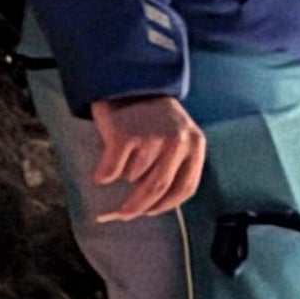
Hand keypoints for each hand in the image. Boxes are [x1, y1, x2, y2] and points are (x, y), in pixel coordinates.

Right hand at [81, 96, 205, 219]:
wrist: (128, 83)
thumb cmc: (151, 118)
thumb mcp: (176, 137)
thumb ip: (172, 165)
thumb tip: (148, 206)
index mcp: (196, 145)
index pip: (186, 187)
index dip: (166, 205)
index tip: (151, 213)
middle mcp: (178, 142)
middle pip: (158, 189)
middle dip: (139, 207)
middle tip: (123, 214)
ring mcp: (152, 138)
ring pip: (133, 177)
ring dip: (124, 174)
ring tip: (123, 156)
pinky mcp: (125, 136)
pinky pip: (112, 171)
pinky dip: (104, 175)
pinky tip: (103, 167)